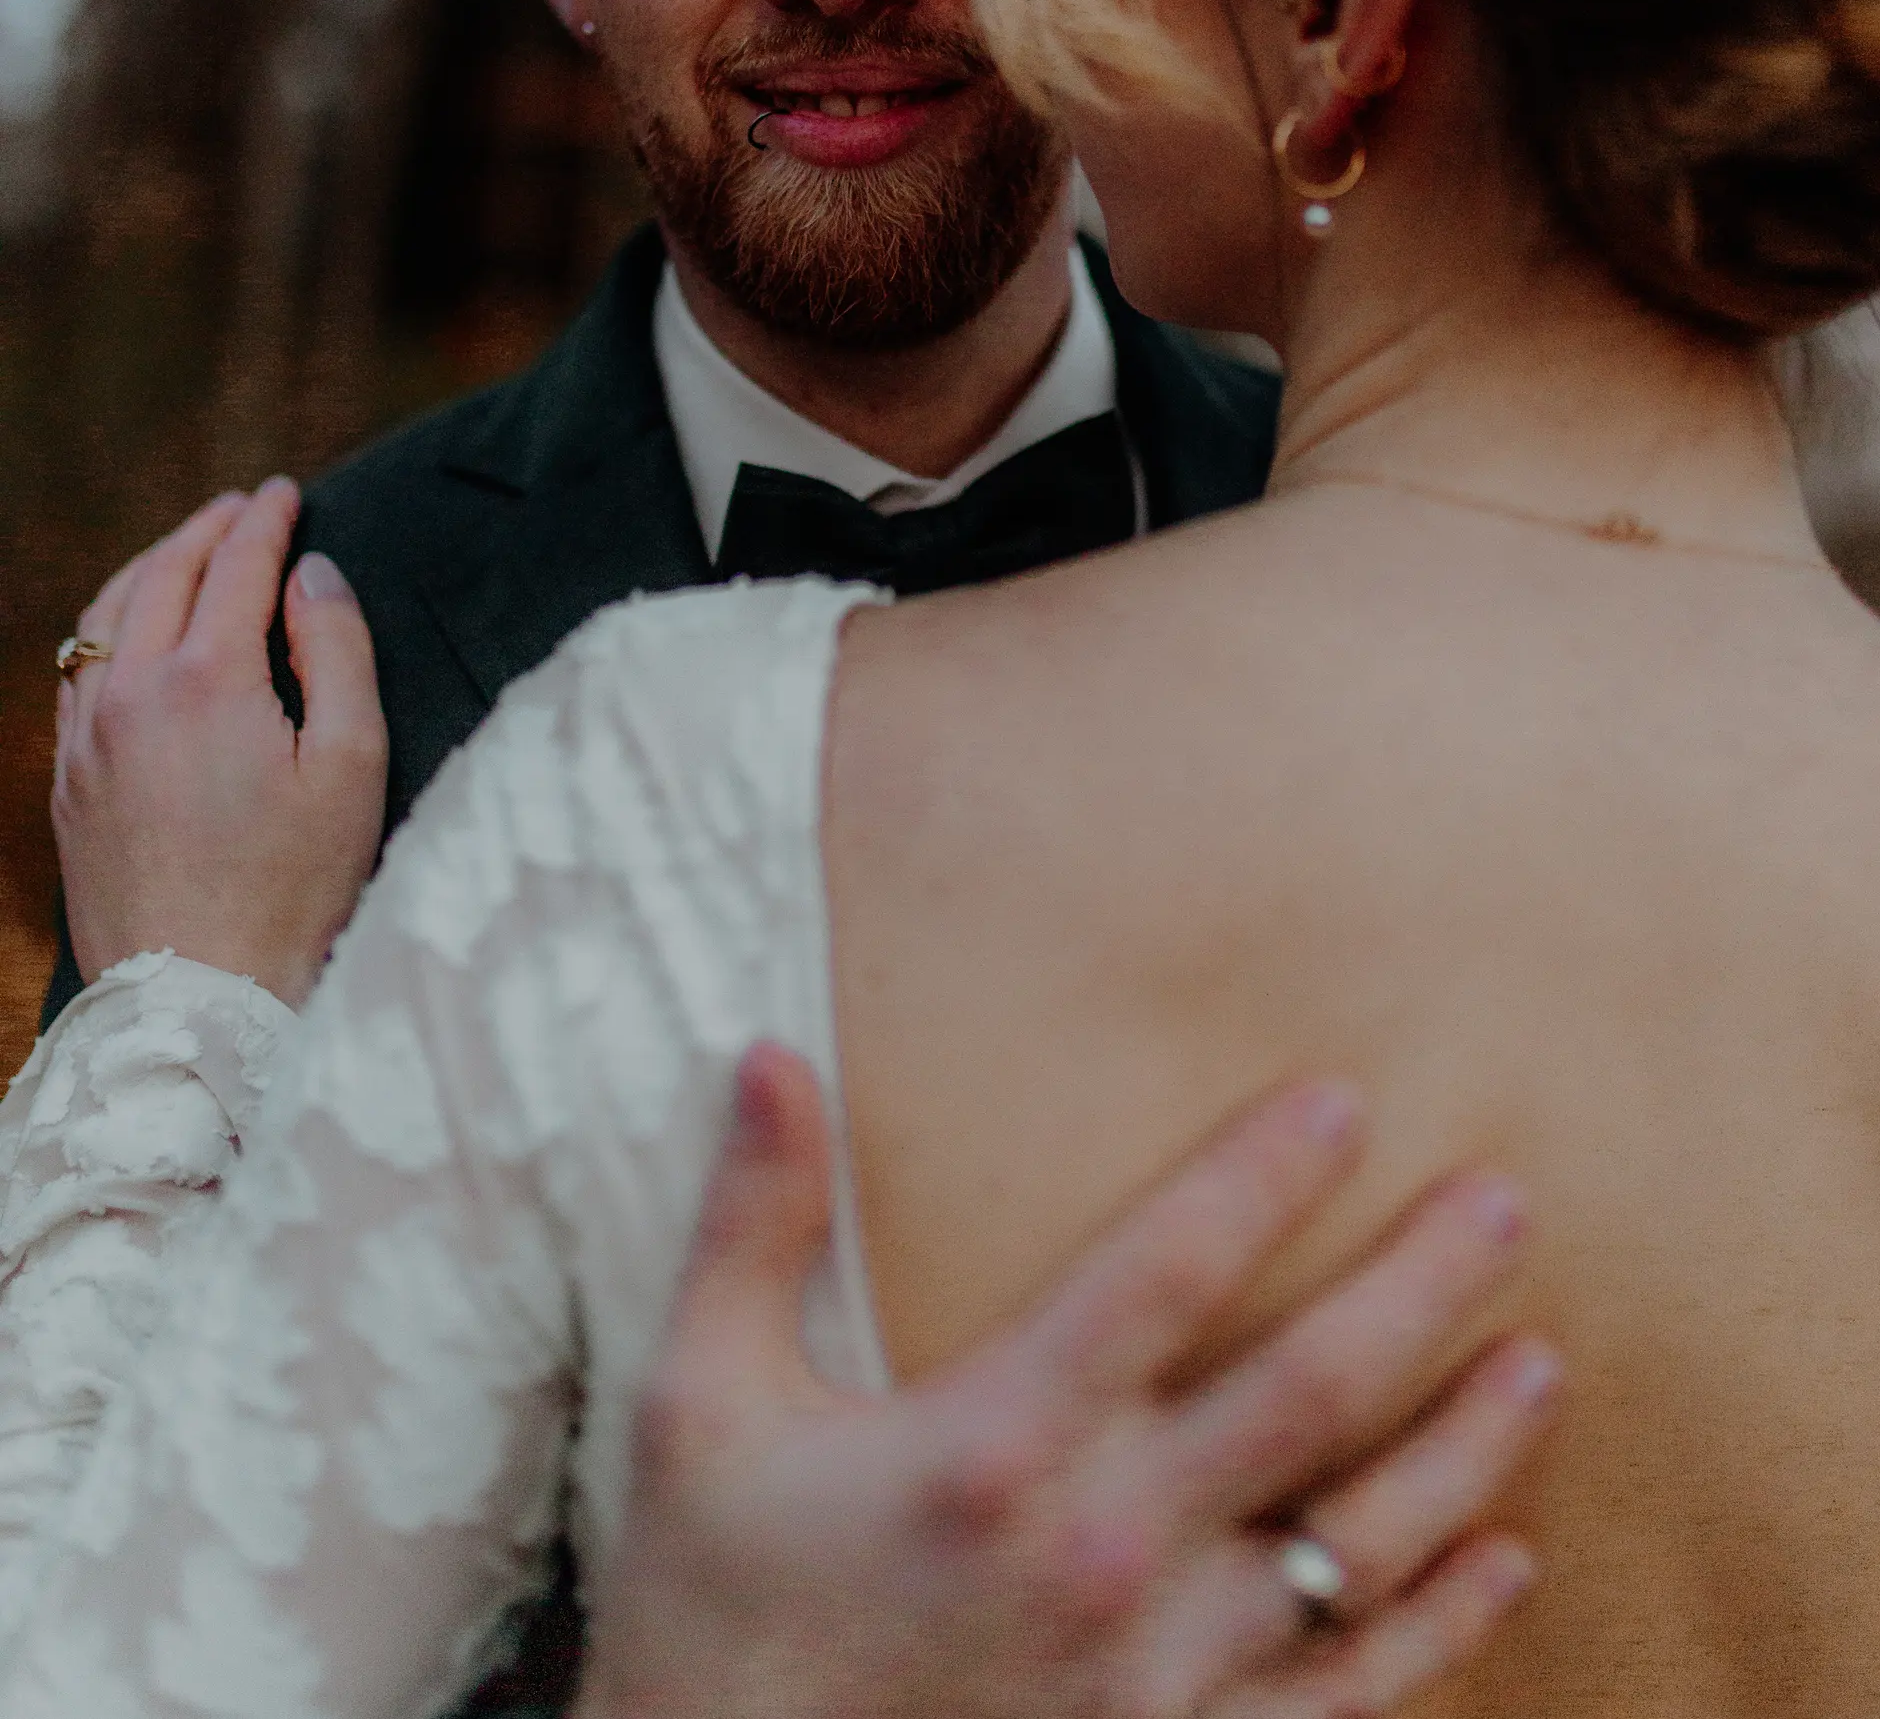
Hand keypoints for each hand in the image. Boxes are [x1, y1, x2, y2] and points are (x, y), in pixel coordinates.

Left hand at [53, 481, 387, 1008]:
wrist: (201, 999)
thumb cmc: (295, 889)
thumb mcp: (351, 764)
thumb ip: (335, 651)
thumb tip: (312, 573)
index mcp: (206, 681)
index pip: (236, 566)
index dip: (265, 521)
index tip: (288, 491)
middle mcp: (131, 695)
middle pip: (163, 575)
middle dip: (208, 529)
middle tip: (245, 507)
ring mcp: (87, 739)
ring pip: (104, 616)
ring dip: (152, 568)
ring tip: (189, 551)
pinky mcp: (68, 782)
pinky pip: (76, 673)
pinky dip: (108, 627)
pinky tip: (132, 633)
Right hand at [577, 1049, 1555, 1718]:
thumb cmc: (709, 1617)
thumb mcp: (698, 1408)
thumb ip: (750, 1229)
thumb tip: (773, 1056)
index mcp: (992, 1447)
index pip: (1162, 1275)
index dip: (1260, 1177)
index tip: (1344, 1099)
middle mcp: (1100, 1554)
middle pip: (1305, 1397)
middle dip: (1418, 1290)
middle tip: (1506, 1203)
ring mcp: (1154, 1676)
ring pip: (1354, 1547)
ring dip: (1462, 1451)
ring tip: (1541, 1361)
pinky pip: (1338, 1696)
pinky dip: (1433, 1630)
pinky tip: (1500, 1563)